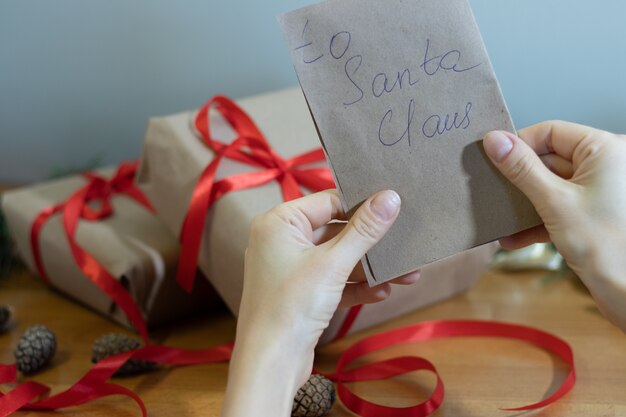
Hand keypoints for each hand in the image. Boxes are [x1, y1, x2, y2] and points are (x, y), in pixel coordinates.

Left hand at [221, 189, 418, 416]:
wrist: (270, 365)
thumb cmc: (291, 307)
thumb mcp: (333, 264)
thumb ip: (364, 230)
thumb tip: (391, 197)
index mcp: (279, 223)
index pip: (328, 202)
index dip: (362, 205)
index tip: (395, 207)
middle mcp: (281, 241)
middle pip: (336, 231)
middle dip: (372, 243)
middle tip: (404, 244)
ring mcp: (290, 268)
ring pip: (337, 258)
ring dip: (369, 267)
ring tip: (406, 274)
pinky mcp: (300, 293)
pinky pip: (332, 280)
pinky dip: (355, 286)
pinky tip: (383, 291)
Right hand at [483, 121, 625, 330]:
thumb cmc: (608, 247)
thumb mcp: (554, 202)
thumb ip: (522, 169)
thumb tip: (495, 140)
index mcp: (605, 150)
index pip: (551, 132)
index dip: (519, 144)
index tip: (492, 159)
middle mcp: (606, 167)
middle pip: (549, 160)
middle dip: (518, 180)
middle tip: (491, 190)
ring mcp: (599, 194)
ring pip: (550, 187)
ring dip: (523, 204)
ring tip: (499, 219)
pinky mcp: (593, 217)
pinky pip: (558, 209)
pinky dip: (537, 221)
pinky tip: (514, 238)